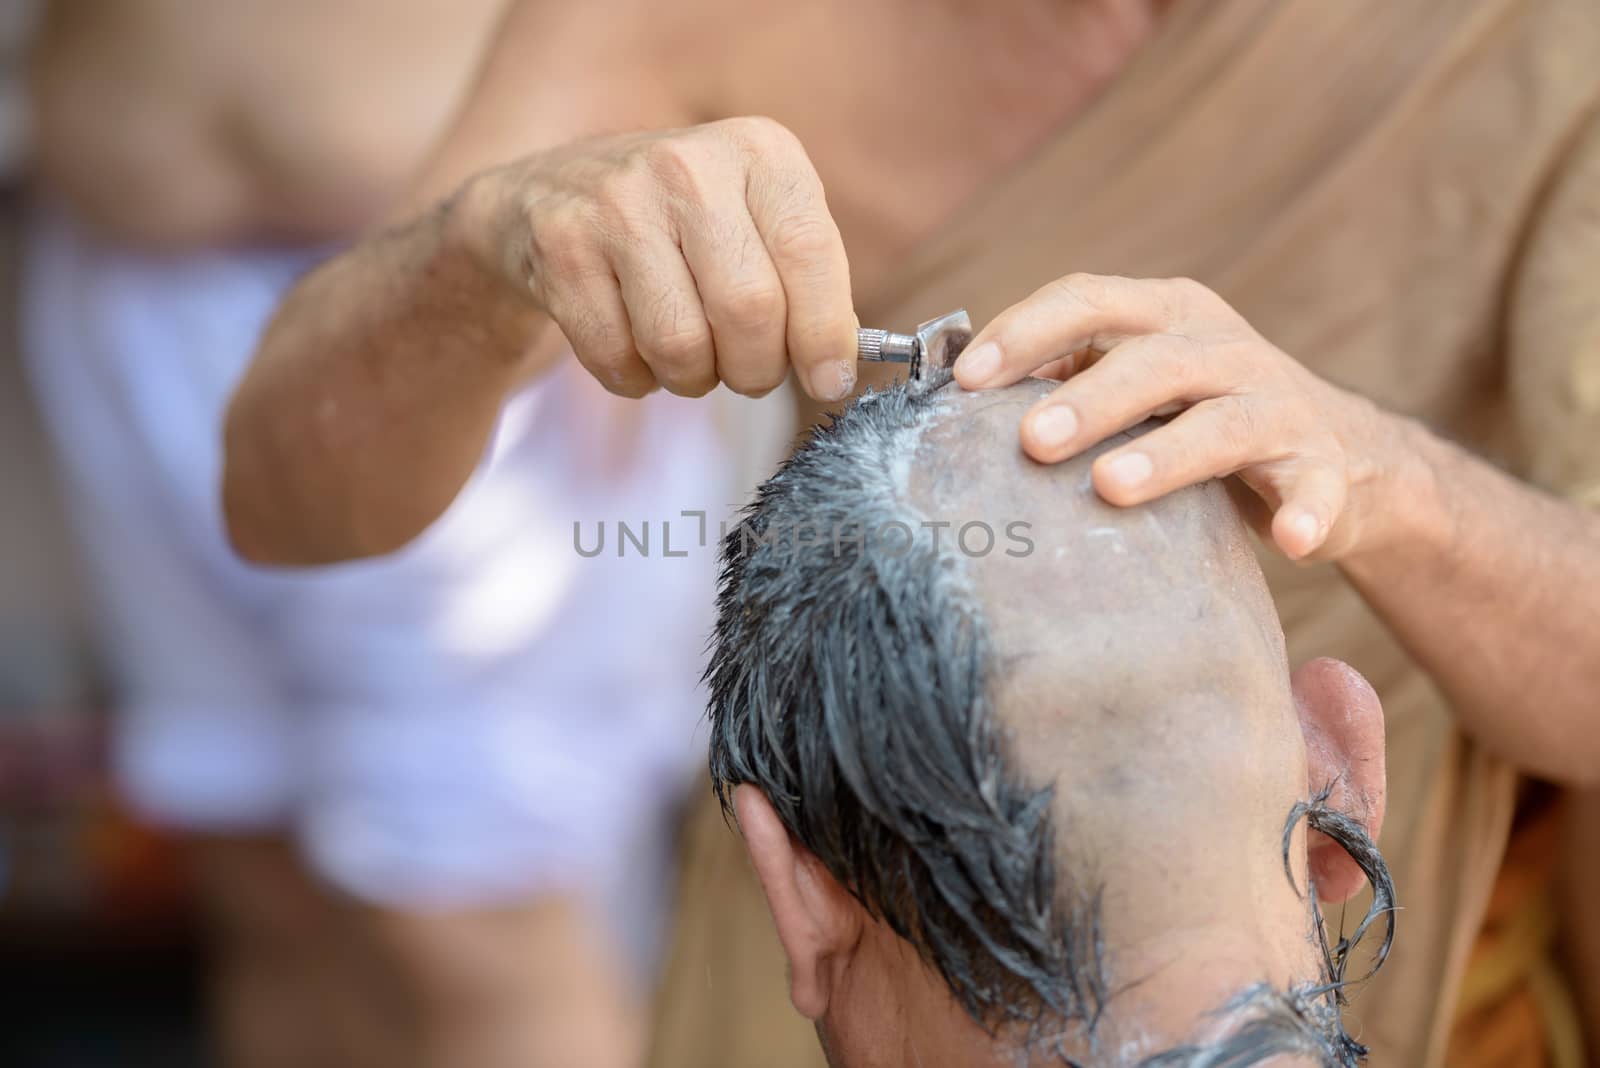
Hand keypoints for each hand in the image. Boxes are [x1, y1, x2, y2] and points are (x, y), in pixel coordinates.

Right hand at [459, 117, 857, 400]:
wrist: (553, 193)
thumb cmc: (685, 224)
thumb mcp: (758, 223)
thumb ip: (809, 284)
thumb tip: (840, 368)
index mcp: (759, 152)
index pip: (810, 253)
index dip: (826, 334)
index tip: (831, 381)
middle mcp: (689, 165)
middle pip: (750, 311)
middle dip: (756, 369)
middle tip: (747, 372)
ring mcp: (617, 202)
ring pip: (682, 345)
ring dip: (693, 377)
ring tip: (688, 353)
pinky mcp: (562, 247)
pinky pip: (618, 359)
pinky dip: (636, 378)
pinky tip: (634, 343)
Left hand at [952, 274, 1400, 560]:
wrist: (1341, 453)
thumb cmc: (1200, 416)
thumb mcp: (1136, 385)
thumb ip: (1065, 382)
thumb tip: (957, 405)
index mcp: (1167, 314)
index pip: (1090, 300)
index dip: (1027, 332)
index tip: (966, 380)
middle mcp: (1225, 348)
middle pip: (1155, 360)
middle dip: (1089, 397)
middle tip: (1031, 439)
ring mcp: (1279, 406)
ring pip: (1224, 422)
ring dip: (1167, 454)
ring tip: (1111, 486)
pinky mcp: (1325, 465)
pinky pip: (1318, 488)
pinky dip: (1306, 511)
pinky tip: (1288, 541)